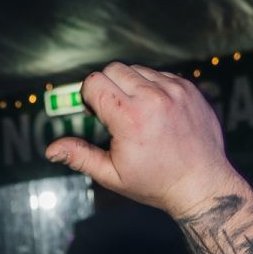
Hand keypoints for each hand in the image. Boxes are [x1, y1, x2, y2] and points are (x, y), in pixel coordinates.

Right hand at [45, 62, 246, 218]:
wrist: (201, 184)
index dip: (89, 97)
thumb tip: (51, 149)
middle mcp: (152, 98)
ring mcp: (174, 90)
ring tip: (137, 114)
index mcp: (129, 118)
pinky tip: (156, 112)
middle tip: (113, 113)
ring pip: (137, 69)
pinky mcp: (188, 88)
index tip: (96, 114)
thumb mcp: (112, 175)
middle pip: (113, 69)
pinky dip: (153, 88)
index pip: (94, 82)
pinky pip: (160, 74)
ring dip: (130, 86)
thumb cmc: (155, 183)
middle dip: (107, 87)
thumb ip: (80, 156)